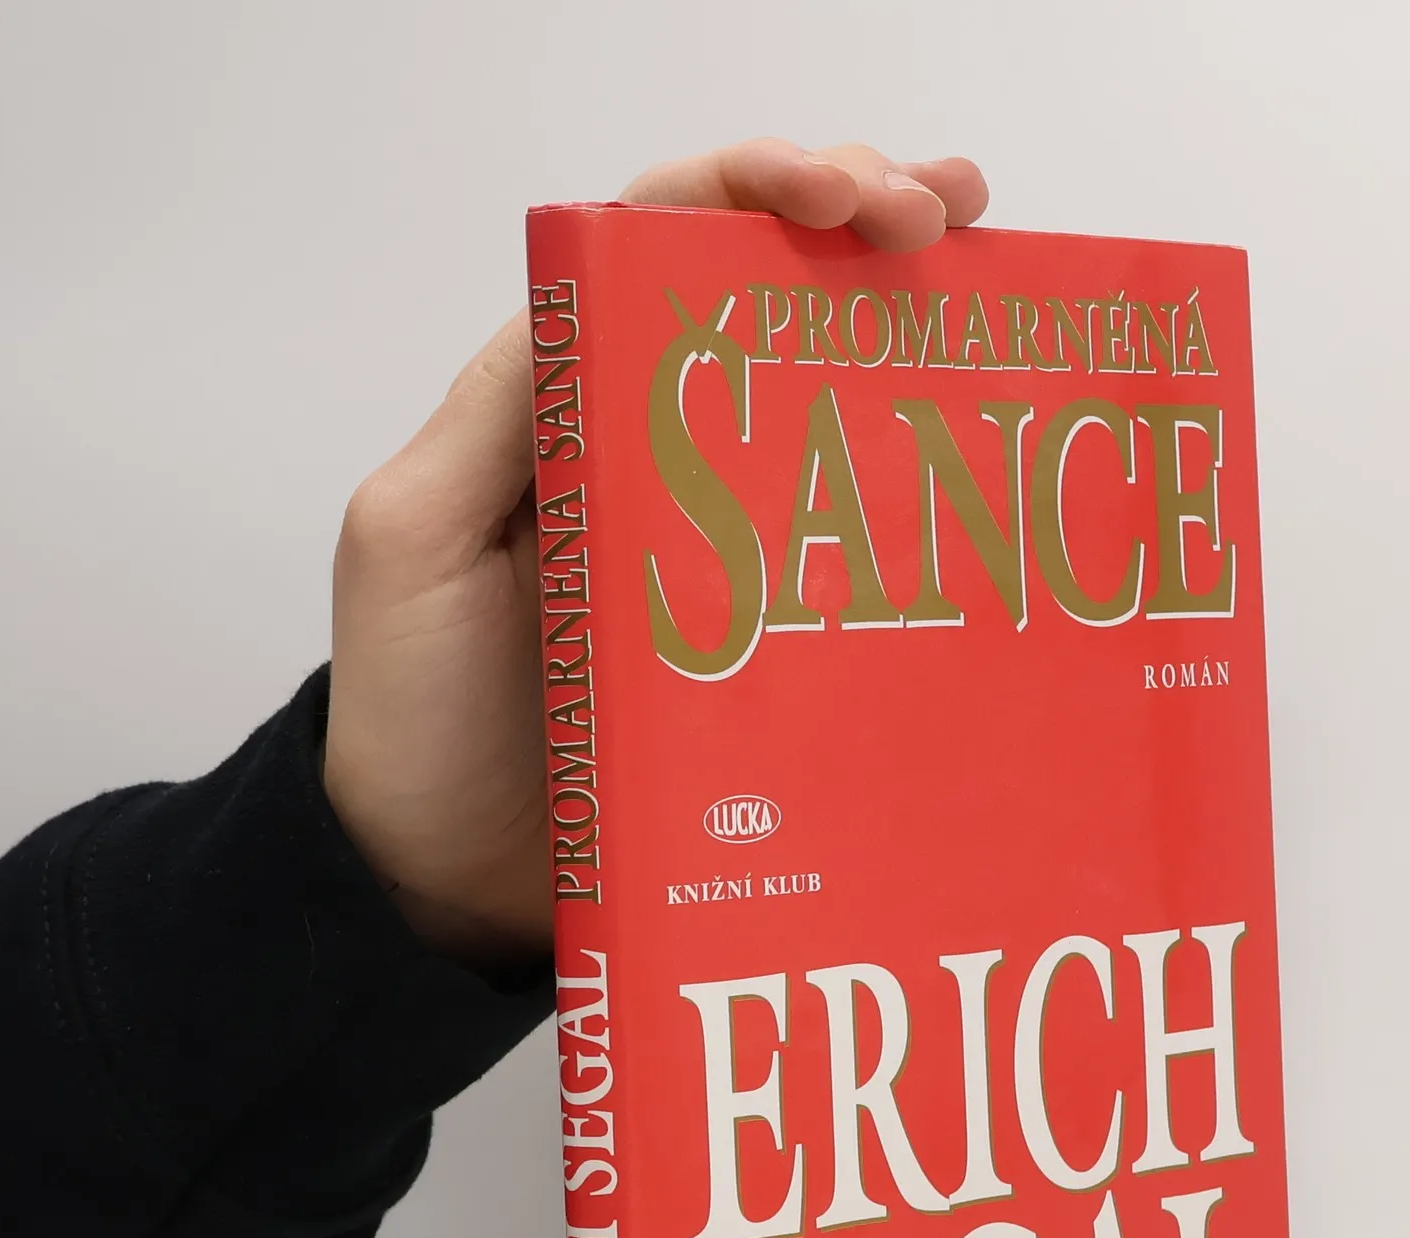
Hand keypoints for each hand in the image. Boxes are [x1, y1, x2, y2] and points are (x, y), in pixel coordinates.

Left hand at [324, 139, 989, 968]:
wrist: (450, 875)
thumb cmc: (416, 712)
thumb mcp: (415, 541)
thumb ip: (500, 416)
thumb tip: (601, 284)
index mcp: (566, 401)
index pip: (664, 242)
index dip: (758, 190)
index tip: (851, 197)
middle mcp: (656, 449)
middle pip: (767, 292)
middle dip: (864, 223)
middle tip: (953, 216)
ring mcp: (724, 540)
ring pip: (824, 393)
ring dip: (910, 319)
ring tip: (994, 277)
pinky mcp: (770, 629)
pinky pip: (850, 536)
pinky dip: (916, 484)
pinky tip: (979, 462)